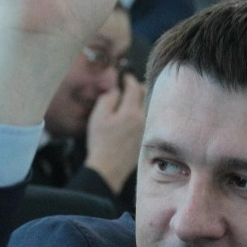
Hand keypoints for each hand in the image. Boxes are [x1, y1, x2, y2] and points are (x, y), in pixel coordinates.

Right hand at [84, 74, 146, 192]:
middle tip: (129, 85)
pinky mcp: (146, 137)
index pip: (134, 88)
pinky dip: (142, 111)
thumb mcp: (98, 117)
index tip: (124, 77)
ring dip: (141, 99)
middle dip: (138, 87)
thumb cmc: (100, 143)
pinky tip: (132, 115)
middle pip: (146, 95)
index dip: (128, 79)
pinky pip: (147, 117)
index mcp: (131, 112)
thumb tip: (115, 88)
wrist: (107, 168)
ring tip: (131, 99)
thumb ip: (108, 98)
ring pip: (148, 106)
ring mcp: (146, 129)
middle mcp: (143, 119)